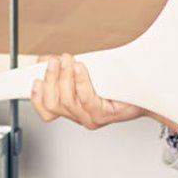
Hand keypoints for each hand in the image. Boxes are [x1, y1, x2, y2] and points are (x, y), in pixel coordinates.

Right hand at [30, 53, 146, 129]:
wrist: (146, 91)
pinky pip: (85, 99)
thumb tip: (44, 60)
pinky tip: (80, 68)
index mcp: (72, 108)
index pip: (46, 109)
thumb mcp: (85, 71)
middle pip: (52, 104)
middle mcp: (79, 116)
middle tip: (53, 61)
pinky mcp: (103, 115)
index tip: (31, 79)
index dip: (35, 96)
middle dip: (49, 80)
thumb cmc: (119, 81)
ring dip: (63, 77)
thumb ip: (64, 69)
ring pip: (66, 101)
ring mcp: (90, 117)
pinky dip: (80, 81)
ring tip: (67, 60)